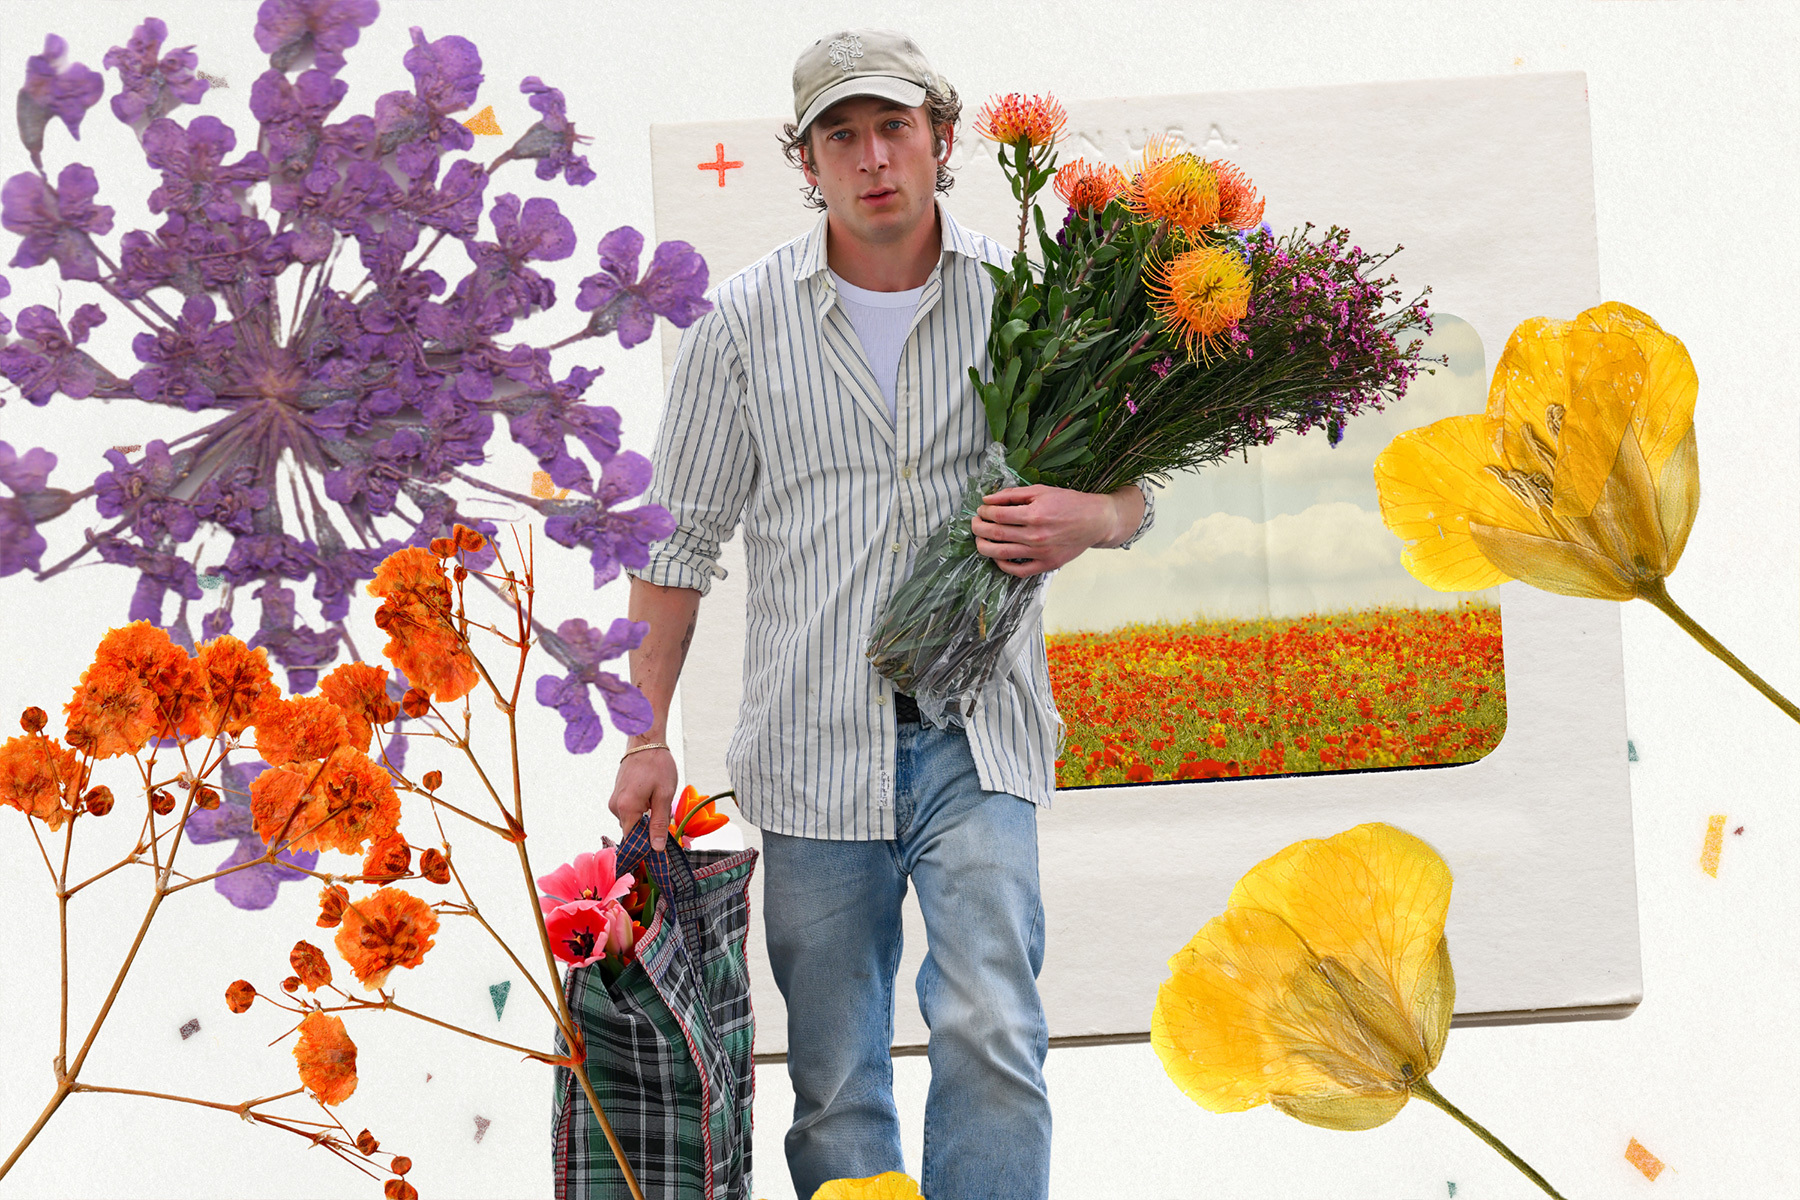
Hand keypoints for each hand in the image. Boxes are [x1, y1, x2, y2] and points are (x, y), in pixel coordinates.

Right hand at [608, 745, 677, 850]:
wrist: (645, 742)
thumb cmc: (657, 765)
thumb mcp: (664, 795)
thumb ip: (659, 824)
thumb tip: (656, 848)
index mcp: (627, 809)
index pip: (632, 841)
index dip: (646, 847)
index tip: (659, 850)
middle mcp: (616, 807)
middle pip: (632, 831)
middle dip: (649, 830)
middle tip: (665, 818)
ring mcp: (614, 801)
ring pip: (632, 821)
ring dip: (646, 818)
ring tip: (658, 802)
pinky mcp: (617, 795)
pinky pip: (629, 811)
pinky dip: (641, 810)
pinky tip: (651, 797)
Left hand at [971, 484, 1137, 576]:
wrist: (1095, 521)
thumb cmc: (1069, 503)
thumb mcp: (1041, 490)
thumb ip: (1013, 494)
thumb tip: (989, 499)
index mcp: (1034, 514)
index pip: (997, 515)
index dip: (984, 512)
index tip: (981, 510)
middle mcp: (1036, 535)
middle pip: (995, 534)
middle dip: (979, 528)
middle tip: (975, 524)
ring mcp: (1040, 553)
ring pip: (1001, 554)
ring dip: (984, 547)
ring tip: (979, 540)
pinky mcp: (1046, 564)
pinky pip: (1018, 570)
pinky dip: (1003, 565)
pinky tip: (998, 556)